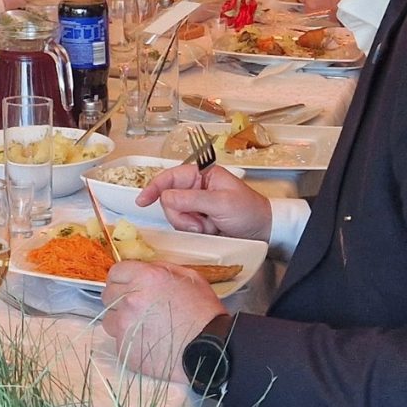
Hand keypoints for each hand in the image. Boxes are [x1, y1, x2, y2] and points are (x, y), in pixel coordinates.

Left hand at [102, 260, 226, 379]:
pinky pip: (118, 341)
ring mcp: (125, 326)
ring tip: (145, 327)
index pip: (115, 272)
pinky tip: (149, 342)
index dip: (123, 279)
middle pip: (108, 295)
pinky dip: (129, 341)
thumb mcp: (190, 278)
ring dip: (122, 321)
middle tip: (139, 308)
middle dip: (121, 299)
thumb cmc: (204, 315)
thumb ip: (162, 269)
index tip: (129, 286)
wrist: (209, 351)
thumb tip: (145, 268)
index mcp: (145, 278)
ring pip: (109, 319)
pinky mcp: (124, 349)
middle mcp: (130, 300)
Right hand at [133, 160, 271, 241]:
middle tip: (200, 223)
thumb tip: (165, 196)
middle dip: (181, 214)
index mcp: (202, 174)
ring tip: (208, 227)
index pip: (170, 177)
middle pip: (168, 199)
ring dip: (189, 225)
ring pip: (174, 215)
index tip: (142, 201)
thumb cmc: (248, 211)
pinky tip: (208, 231)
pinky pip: (182, 226)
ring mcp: (195, 205)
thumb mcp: (221, 203)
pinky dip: (193, 231)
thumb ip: (192, 199)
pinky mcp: (197, 220)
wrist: (264, 232)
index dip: (154, 187)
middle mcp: (195, 187)